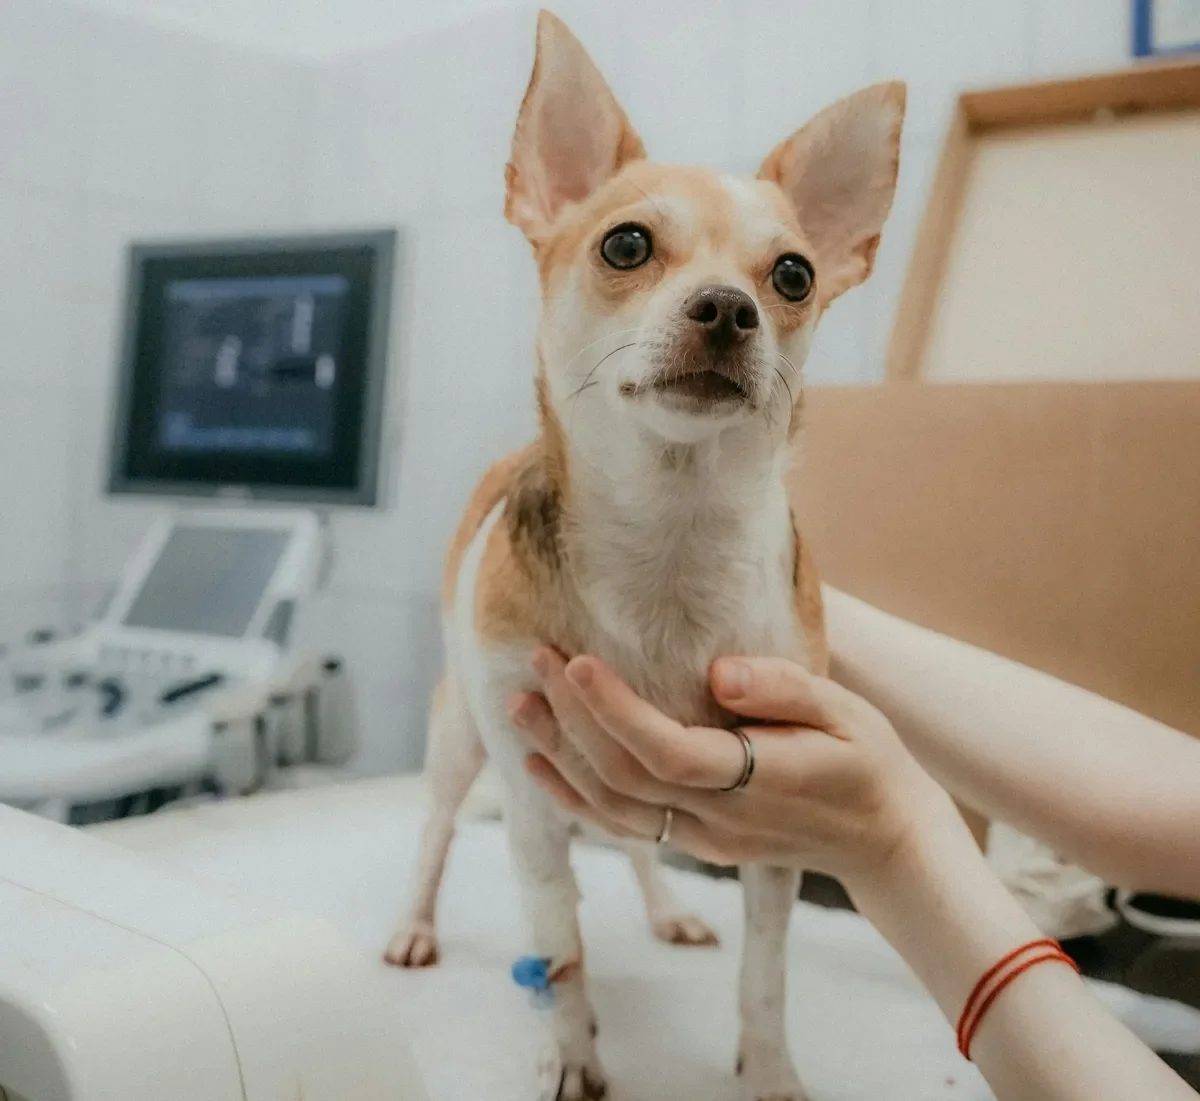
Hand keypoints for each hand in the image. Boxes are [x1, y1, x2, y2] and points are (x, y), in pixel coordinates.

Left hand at [509, 650, 959, 889]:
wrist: (884, 840)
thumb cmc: (868, 762)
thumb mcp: (847, 713)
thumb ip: (785, 690)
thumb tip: (718, 673)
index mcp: (757, 781)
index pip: (667, 751)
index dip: (615, 711)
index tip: (577, 662)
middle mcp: (719, 819)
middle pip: (623, 777)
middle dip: (571, 718)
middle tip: (537, 658)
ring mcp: (702, 839)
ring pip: (612, 808)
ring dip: (560, 756)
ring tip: (520, 707)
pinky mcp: (694, 843)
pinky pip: (623, 825)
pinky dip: (575, 797)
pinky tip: (543, 765)